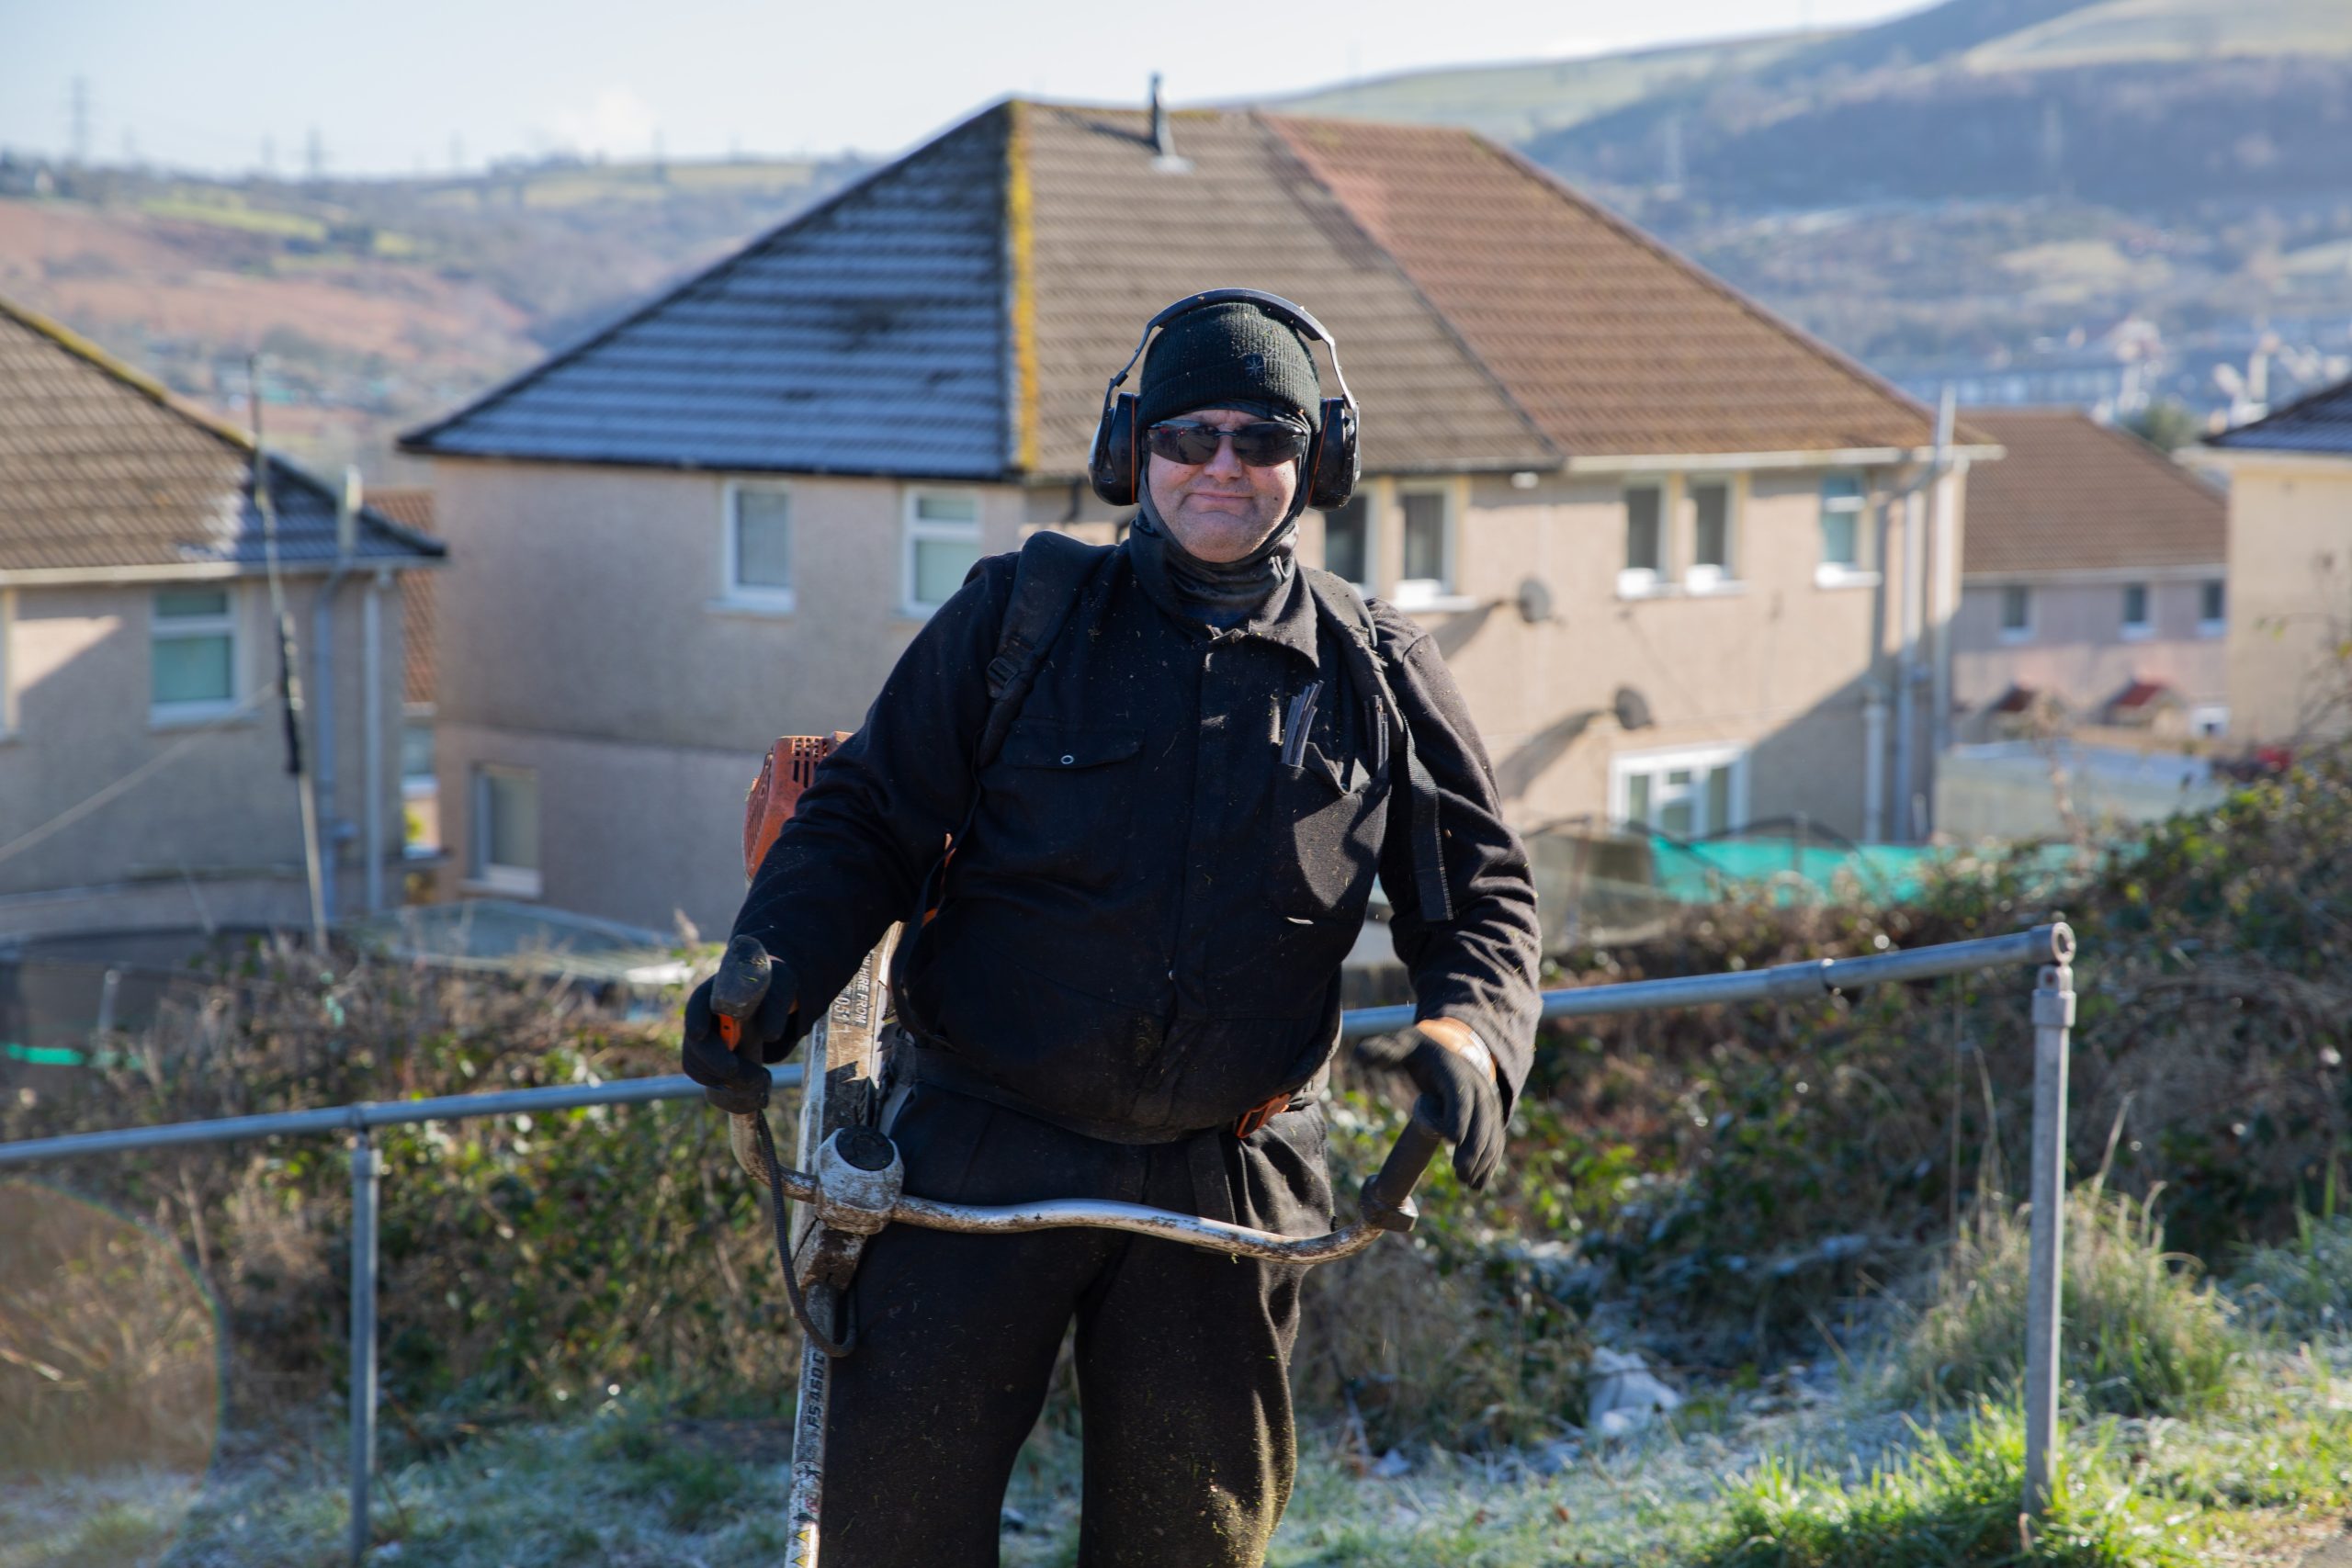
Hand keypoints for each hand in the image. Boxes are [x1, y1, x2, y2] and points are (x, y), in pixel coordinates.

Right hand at [680, 949, 799, 1114]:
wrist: (774, 1004)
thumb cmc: (774, 991)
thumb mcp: (781, 990)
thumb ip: (776, 1007)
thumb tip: (770, 1035)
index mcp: (714, 995)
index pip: (696, 1006)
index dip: (695, 1020)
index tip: (699, 1034)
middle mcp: (702, 1020)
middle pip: (695, 1045)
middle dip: (718, 1063)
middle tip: (745, 1074)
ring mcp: (703, 1044)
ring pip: (699, 1069)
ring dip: (727, 1081)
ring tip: (761, 1080)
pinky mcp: (711, 1063)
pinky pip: (711, 1082)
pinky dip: (730, 1091)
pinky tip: (755, 1088)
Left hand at [1354, 1022, 1505, 1189]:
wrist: (1454, 1048)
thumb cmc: (1423, 1053)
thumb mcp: (1404, 1046)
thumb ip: (1384, 1051)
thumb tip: (1359, 1054)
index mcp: (1454, 1069)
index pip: (1459, 1093)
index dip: (1458, 1115)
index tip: (1451, 1139)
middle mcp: (1477, 1085)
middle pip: (1481, 1117)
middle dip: (1473, 1145)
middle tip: (1459, 1171)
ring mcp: (1487, 1101)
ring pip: (1491, 1132)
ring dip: (1483, 1159)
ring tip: (1468, 1184)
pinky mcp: (1491, 1116)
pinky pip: (1495, 1141)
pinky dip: (1490, 1164)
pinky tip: (1478, 1186)